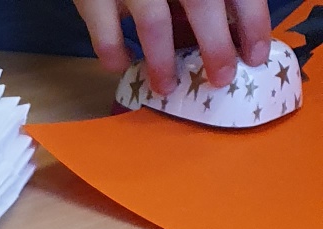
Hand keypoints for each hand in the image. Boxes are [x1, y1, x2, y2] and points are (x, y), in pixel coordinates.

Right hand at [74, 0, 272, 94]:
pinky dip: (114, 54)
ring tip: (166, 87)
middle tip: (222, 78)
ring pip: (153, 23)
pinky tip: (123, 63)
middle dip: (216, 45)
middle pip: (202, 2)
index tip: (255, 54)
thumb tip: (230, 26)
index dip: (251, 20)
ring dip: (162, 60)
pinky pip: (105, 33)